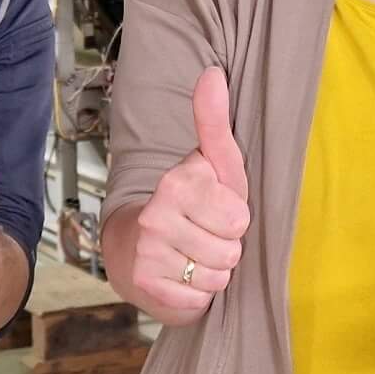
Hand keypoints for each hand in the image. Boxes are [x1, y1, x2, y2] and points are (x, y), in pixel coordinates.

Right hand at [125, 67, 249, 317]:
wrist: (134, 250)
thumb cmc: (190, 205)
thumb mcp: (213, 165)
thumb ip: (214, 122)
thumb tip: (212, 73)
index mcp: (179, 180)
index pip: (240, 218)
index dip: (235, 220)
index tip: (214, 212)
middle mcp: (157, 212)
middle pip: (231, 250)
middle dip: (225, 249)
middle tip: (203, 238)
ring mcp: (147, 249)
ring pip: (216, 276)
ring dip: (211, 273)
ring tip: (191, 257)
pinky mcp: (144, 283)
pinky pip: (198, 299)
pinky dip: (194, 295)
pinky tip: (178, 278)